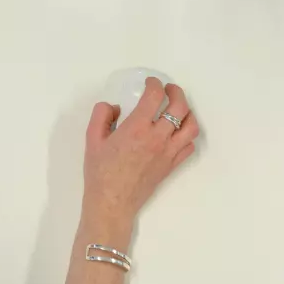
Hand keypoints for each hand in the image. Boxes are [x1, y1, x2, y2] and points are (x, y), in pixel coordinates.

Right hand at [81, 78, 199, 234]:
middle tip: (168, 89)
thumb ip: (101, 115)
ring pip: (191, 127)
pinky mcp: (172, 165)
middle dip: (176, 92)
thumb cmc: (100, 170)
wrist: (112, 201)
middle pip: (179, 107)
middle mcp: (157, 138)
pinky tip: (177, 131)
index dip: (154, 84)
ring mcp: (168, 152)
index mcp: (137, 128)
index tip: (150, 82)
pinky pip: (189, 146)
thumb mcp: (92, 138)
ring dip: (188, 112)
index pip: (154, 96)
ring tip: (178, 108)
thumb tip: (114, 106)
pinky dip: (187, 134)